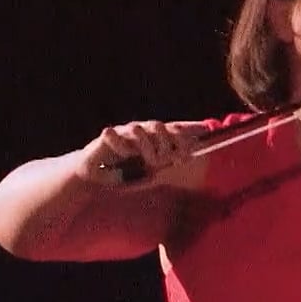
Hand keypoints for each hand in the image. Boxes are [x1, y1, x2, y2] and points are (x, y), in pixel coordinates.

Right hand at [75, 120, 207, 186]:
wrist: (97, 175)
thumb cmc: (126, 172)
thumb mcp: (151, 169)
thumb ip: (168, 162)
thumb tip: (191, 159)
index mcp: (154, 138)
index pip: (174, 129)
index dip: (187, 131)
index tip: (203, 134)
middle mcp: (141, 132)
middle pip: (158, 126)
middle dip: (169, 141)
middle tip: (173, 158)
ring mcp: (123, 133)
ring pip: (139, 128)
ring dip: (148, 145)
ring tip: (151, 161)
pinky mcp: (107, 137)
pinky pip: (115, 134)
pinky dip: (121, 144)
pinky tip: (125, 155)